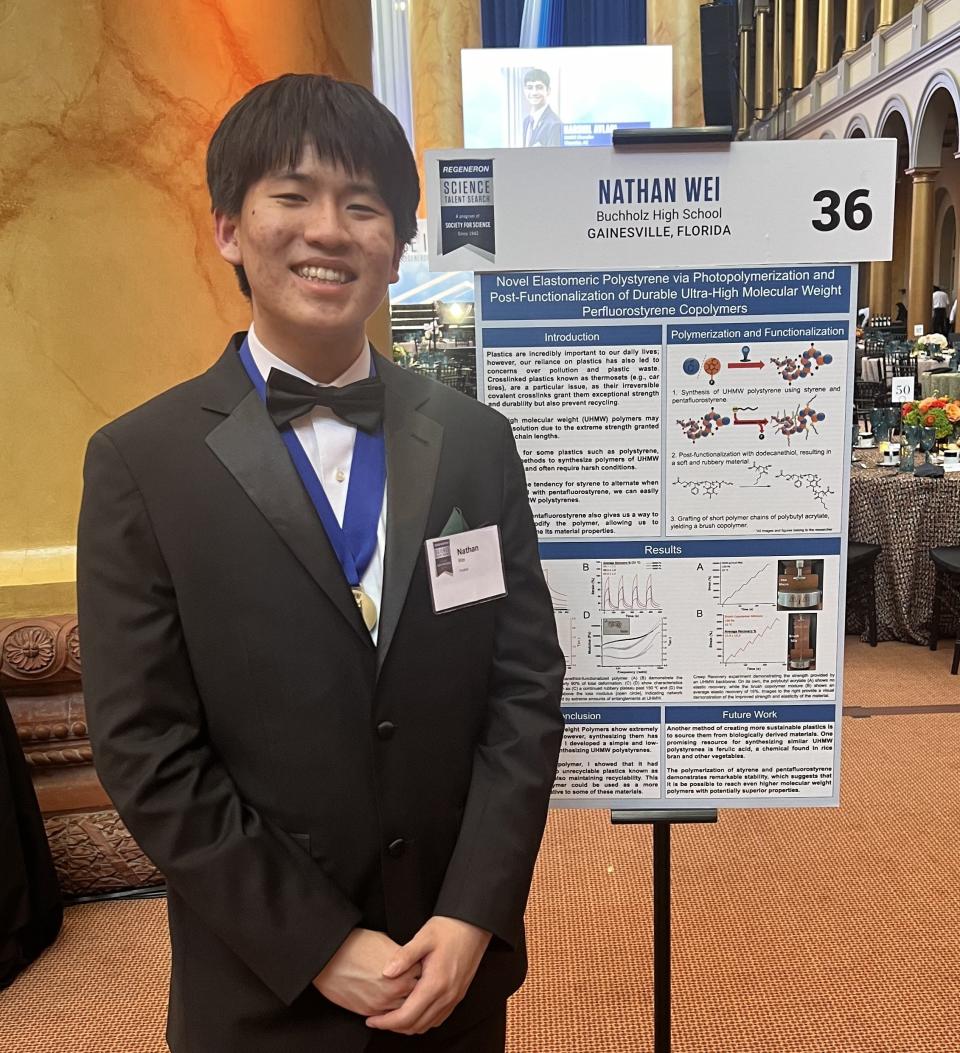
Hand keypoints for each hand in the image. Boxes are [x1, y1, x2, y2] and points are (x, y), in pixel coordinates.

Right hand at [312, 928, 420, 1016]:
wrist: (330, 957)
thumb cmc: (356, 944)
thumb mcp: (386, 942)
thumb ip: (401, 955)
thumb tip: (407, 960)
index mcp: (404, 968)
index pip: (424, 974)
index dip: (422, 970)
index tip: (420, 967)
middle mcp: (397, 987)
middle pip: (418, 995)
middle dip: (417, 989)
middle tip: (413, 981)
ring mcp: (384, 1002)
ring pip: (405, 1010)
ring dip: (405, 1002)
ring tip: (400, 992)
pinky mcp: (370, 1011)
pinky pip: (388, 1017)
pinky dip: (391, 1011)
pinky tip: (389, 1000)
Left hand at [365, 916, 491, 1034]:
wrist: (474, 926)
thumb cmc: (448, 928)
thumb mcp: (424, 936)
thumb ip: (404, 956)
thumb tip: (386, 972)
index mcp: (436, 983)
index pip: (407, 1016)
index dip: (386, 1022)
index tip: (371, 1020)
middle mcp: (446, 996)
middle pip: (416, 1026)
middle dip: (394, 1027)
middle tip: (377, 1019)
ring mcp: (454, 998)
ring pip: (427, 1025)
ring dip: (408, 1026)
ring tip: (391, 1016)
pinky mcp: (458, 995)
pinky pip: (438, 1018)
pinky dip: (422, 1021)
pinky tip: (412, 1010)